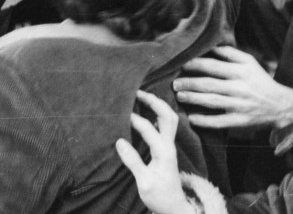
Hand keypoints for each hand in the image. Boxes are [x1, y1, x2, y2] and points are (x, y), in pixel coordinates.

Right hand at [115, 91, 197, 213]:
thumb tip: (119, 141)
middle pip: (167, 115)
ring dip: (158, 105)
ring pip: (169, 118)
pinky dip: (158, 113)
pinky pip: (166, 125)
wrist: (173, 207)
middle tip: (137, 91)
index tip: (119, 113)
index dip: (133, 119)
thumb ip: (133, 162)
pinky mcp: (167, 148)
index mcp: (163, 153)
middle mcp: (169, 146)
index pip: (148, 129)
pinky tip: (147, 111)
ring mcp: (169, 146)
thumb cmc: (159, 196)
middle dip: (153, 101)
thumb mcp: (144, 183)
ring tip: (142, 96)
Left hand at [173, 46, 292, 129]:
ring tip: (179, 95)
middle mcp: (239, 88)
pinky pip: (220, 122)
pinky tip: (192, 118)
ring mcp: (240, 105)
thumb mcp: (249, 62)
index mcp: (240, 71)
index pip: (213, 66)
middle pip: (209, 84)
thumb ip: (229, 53)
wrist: (281, 105)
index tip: (181, 64)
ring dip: (193, 98)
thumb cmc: (260, 80)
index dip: (195, 65)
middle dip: (189, 83)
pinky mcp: (240, 121)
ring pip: (212, 101)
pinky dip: (205, 121)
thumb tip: (209, 46)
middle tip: (174, 82)